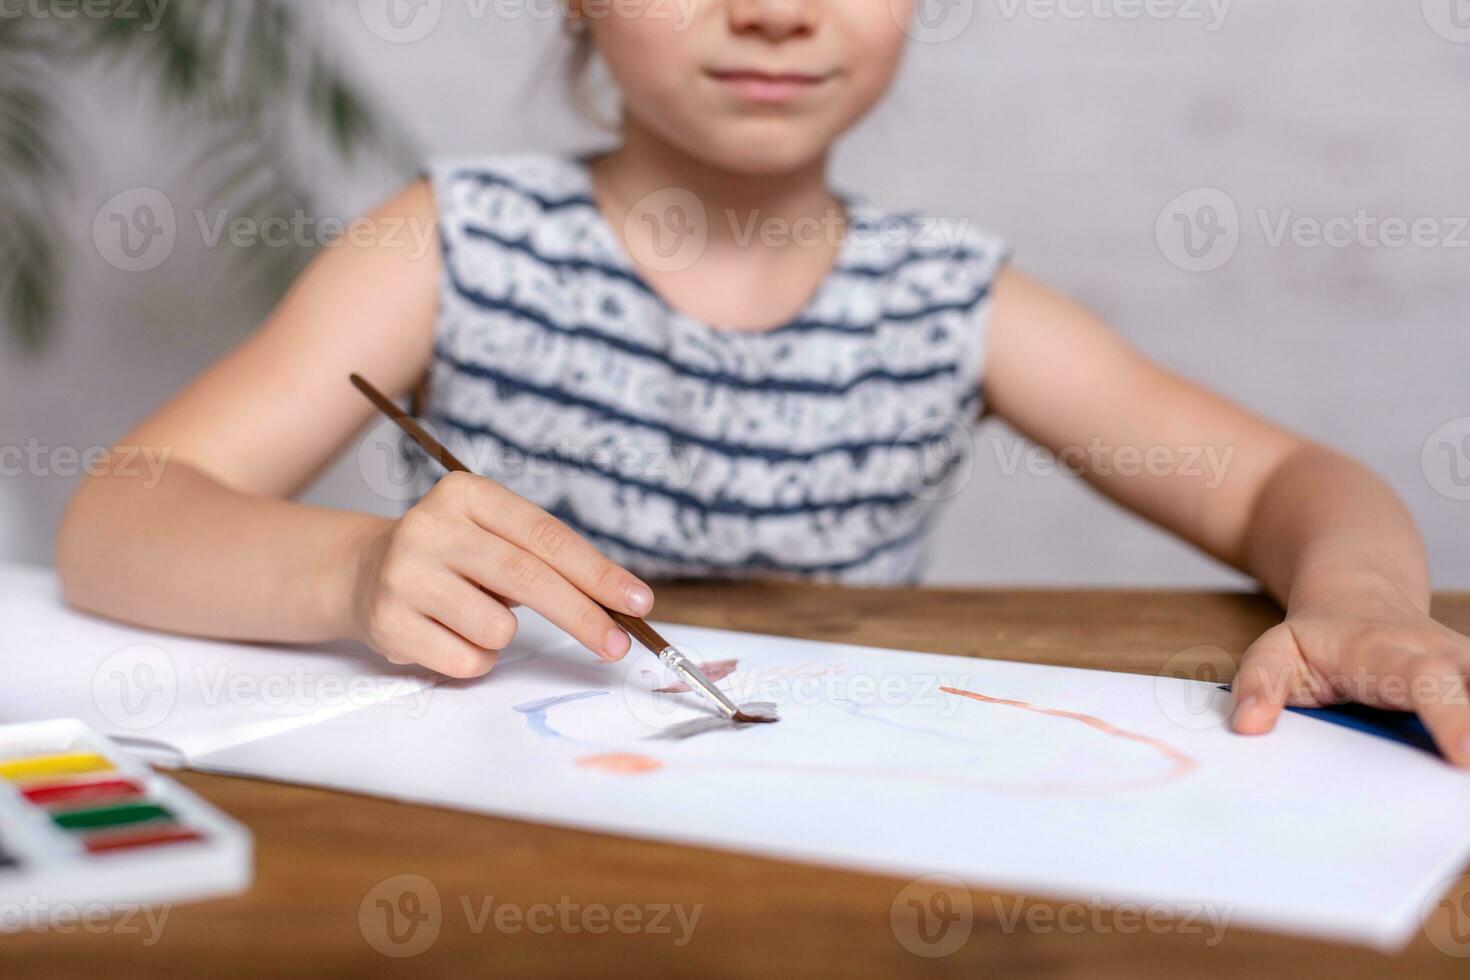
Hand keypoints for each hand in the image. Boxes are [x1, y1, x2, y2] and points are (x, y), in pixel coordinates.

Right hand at [347, 472, 653, 677]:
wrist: (363, 571)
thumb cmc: (453, 557)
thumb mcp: (494, 536)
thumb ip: (546, 559)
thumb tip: (619, 603)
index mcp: (467, 494)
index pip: (547, 537)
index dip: (598, 573)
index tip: (638, 601)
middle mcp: (432, 527)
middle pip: (528, 578)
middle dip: (583, 616)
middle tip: (618, 645)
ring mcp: (405, 574)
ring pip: (499, 629)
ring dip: (504, 636)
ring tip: (473, 616)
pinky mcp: (389, 622)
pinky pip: (468, 660)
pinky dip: (475, 659)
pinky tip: (448, 634)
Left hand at [1232, 570, 1469, 765]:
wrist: (1357, 595)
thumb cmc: (1318, 635)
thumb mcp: (1276, 649)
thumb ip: (1258, 683)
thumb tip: (1249, 726)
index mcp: (1391, 652)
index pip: (1427, 683)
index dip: (1451, 717)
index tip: (1467, 755)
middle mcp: (1447, 658)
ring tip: (1465, 790)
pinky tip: (1469, 765)